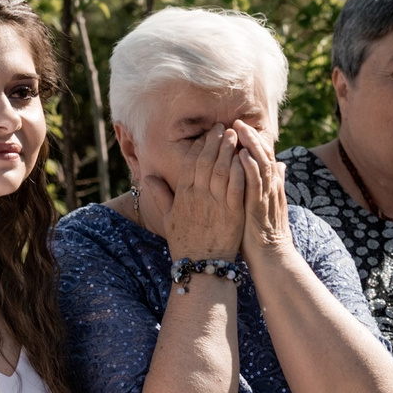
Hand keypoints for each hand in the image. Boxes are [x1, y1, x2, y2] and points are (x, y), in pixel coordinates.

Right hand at [160, 124, 248, 262]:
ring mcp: (215, 203)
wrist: (201, 266)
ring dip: (228, 150)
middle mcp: (198, 196)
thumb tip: (147, 177)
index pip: (190, 162)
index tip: (207, 134)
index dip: (200, 146)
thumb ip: (160, 195)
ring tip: (235, 135)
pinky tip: (244, 158)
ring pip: (221, 169)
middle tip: (223, 126)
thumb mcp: (167, 218)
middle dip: (214, 141)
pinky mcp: (232, 212)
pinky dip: (240, 170)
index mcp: (183, 195)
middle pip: (206, 160)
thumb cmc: (185, 243)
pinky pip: (236, 186)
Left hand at [233, 122, 293, 272]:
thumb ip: (271, 184)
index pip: (263, 156)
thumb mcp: (267, 204)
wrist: (270, 258)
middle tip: (237, 122)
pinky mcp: (258, 208)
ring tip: (239, 130)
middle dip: (250, 137)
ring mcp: (265, 197)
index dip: (254, 140)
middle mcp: (270, 188)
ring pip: (261, 165)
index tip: (241, 127)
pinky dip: (249, 168)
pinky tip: (241, 155)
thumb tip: (281, 164)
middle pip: (263, 155)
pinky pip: (255, 184)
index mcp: (270, 187)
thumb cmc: (262, 234)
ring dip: (250, 146)